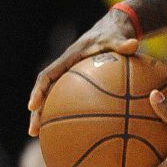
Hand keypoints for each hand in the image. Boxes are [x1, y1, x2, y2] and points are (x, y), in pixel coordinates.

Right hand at [27, 9, 139, 135]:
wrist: (112, 29)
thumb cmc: (113, 34)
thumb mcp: (117, 38)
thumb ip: (123, 44)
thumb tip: (133, 44)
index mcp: (69, 58)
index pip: (48, 75)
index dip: (39, 90)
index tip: (32, 106)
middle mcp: (64, 68)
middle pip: (45, 92)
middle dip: (37, 112)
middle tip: (34, 131)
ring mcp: (69, 76)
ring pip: (53, 99)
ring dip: (47, 117)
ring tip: (43, 138)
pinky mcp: (77, 83)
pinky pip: (68, 100)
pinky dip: (67, 114)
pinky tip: (72, 132)